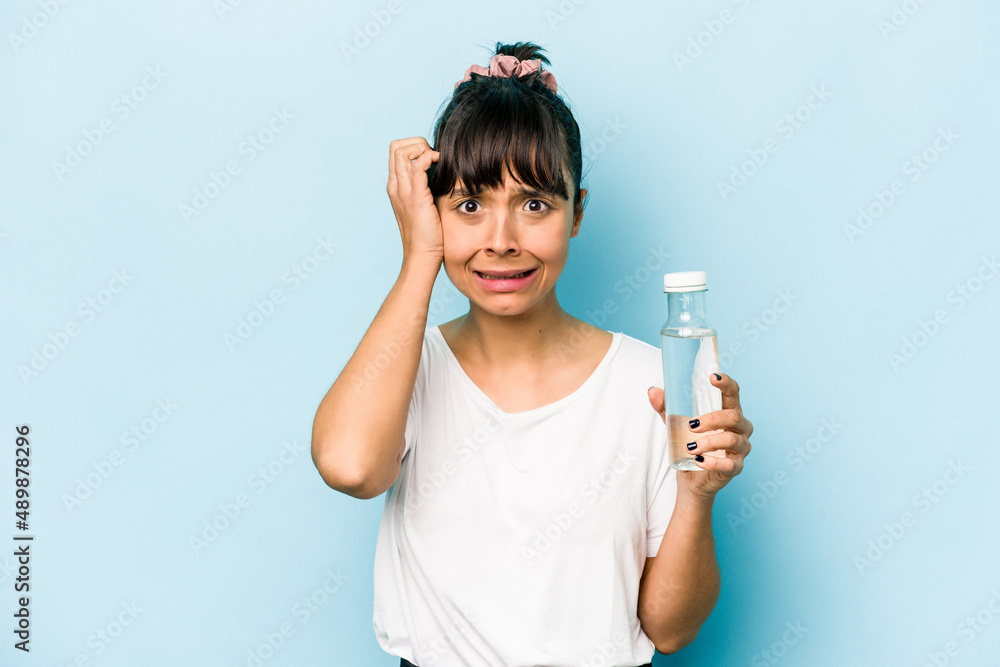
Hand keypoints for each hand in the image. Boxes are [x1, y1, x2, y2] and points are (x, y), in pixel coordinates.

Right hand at [386, 137, 442, 261]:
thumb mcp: (423, 205)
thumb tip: (440, 173)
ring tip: (437, 162)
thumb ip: (425, 188)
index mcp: (395, 187)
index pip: (395, 152)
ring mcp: (403, 190)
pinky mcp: (415, 196)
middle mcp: (395, 186)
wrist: (422, 255)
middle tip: (434, 157)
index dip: (413, 147)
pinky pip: (418, 166)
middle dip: (417, 143)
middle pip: (396, 146)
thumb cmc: (427, 233)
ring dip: (423, 149)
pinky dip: (430, 158)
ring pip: (403, 151)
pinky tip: (441, 164)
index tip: (430, 157)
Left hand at [647, 373, 752, 499]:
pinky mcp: (736, 467)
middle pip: (734, 416)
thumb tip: (652, 391)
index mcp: (728, 412)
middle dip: (712, 419)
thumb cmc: (689, 445)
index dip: (726, 383)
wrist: (692, 478)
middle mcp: (740, 428)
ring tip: (690, 447)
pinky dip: (713, 462)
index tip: (712, 378)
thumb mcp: (675, 424)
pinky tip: (699, 461)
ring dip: (710, 441)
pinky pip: (730, 464)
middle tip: (691, 425)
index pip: (733, 393)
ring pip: (732, 439)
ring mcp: (740, 448)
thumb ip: (666, 408)